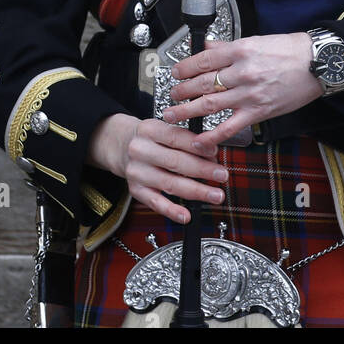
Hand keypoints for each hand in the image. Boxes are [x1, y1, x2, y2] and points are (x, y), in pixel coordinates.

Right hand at [86, 112, 228, 225]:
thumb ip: (185, 138)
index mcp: (149, 130)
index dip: (198, 146)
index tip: (216, 152)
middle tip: (222, 175)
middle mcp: (141, 150)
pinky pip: (155, 203)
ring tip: (216, 195)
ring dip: (196, 191)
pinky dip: (172, 210)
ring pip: (170, 184)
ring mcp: (137, 172)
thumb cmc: (151, 138)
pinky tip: (186, 215)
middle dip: (203, 170)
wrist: (121, 146)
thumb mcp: (164, 129)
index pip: (176, 138)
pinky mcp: (135, 190)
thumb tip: (212, 152)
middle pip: (175, 162)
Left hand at [164, 33, 321, 144]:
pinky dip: (212, 135)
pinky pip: (230, 127)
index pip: (203, 60)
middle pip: (202, 83)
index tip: (175, 73)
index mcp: (240, 50)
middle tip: (171, 95)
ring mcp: (249, 93)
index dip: (184, 68)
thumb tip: (207, 47)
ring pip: (210, 104)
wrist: (317, 64)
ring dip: (188, 110)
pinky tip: (199, 140)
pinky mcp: (258, 111)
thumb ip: (228, 47)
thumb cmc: (290, 51)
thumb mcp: (256, 41)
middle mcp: (242, 72)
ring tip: (173, 114)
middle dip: (182, 90)